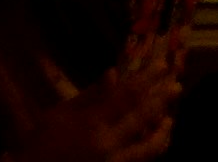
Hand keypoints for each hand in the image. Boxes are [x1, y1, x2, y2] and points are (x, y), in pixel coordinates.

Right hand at [32, 25, 185, 161]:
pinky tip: (157, 143)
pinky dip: (151, 152)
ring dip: (162, 133)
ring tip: (169, 120)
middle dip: (162, 100)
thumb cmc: (40, 144)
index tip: (163, 66)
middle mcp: (106, 144)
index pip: (127, 96)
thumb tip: (112, 72)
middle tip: (176, 87)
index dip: (147, 79)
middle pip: (142, 118)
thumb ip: (90, 95)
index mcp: (91, 123)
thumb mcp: (59, 115)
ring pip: (148, 149)